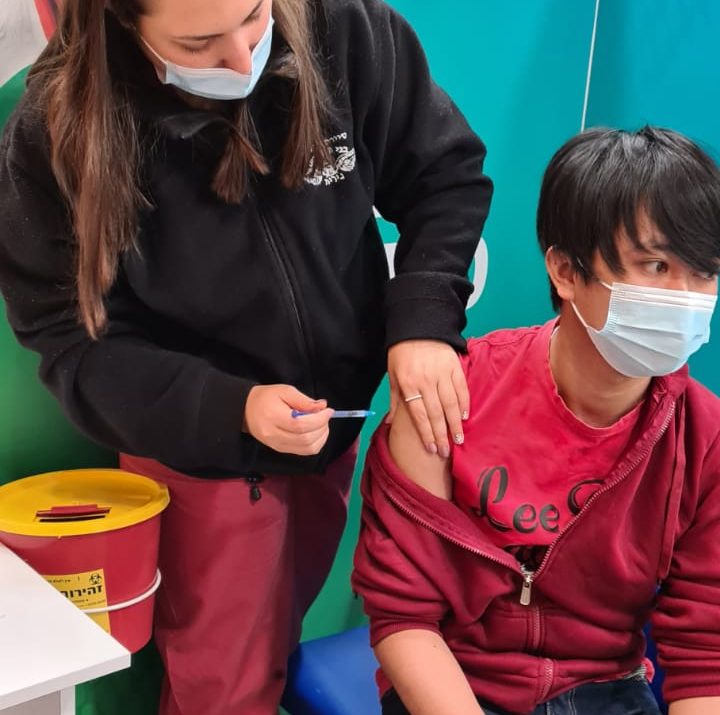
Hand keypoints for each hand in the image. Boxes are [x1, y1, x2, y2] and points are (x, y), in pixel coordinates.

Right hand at [243, 384, 332, 454]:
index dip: (319, 419)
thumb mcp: (284, 391)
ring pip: (307, 448)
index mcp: (273, 417)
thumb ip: (304, 400)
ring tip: (321, 424)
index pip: (301, 425)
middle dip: (322, 427)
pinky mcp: (280, 450)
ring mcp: (277, 445)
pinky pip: (303, 451)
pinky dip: (315, 443)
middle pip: (306, 439)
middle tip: (325, 416)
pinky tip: (316, 432)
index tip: (328, 411)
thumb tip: (322, 407)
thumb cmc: (265, 398)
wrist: (246, 410)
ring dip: (321, 437)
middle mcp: (274, 435)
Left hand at [387, 340, 468, 457]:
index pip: (419, 415)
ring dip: (456, 424)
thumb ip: (395, 399)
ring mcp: (442, 373)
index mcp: (409, 384)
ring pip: (451, 404)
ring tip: (459, 439)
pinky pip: (461, 388)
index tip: (432, 448)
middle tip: (446, 452)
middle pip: (436, 413)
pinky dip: (464, 403)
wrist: (418, 325)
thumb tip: (391, 423)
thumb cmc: (402, 352)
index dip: (426, 433)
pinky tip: (466, 416)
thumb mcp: (393, 375)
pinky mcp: (454, 366)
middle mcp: (426, 380)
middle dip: (442, 435)